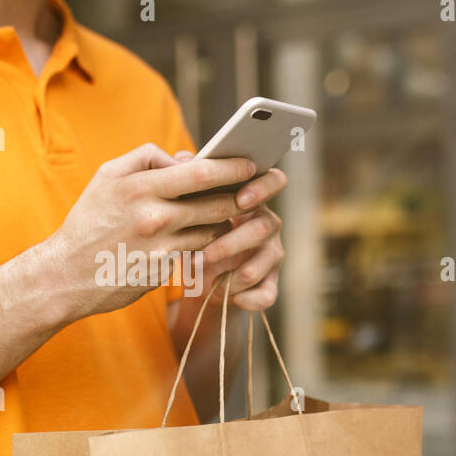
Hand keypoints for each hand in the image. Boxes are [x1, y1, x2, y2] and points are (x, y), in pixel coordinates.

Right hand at [44, 143, 256, 318]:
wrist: (65, 276)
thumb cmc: (88, 222)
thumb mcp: (107, 177)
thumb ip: (146, 158)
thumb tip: (185, 158)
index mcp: (141, 187)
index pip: (202, 172)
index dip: (232, 167)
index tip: (250, 164)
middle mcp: (155, 217)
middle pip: (218, 202)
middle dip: (240, 196)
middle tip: (252, 190)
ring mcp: (162, 247)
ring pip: (213, 230)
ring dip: (224, 222)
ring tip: (227, 213)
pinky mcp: (165, 271)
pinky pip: (200, 253)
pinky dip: (209, 244)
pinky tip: (209, 239)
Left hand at [188, 166, 286, 310]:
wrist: (196, 279)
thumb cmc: (192, 232)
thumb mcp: (188, 208)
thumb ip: (190, 183)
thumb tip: (181, 158)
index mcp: (253, 199)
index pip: (274, 181)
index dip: (262, 188)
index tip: (241, 199)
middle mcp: (268, 225)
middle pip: (265, 226)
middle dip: (233, 241)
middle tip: (206, 254)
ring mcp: (271, 256)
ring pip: (264, 263)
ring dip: (233, 272)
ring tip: (205, 278)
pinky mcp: (268, 285)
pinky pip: (266, 294)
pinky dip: (248, 298)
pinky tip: (230, 298)